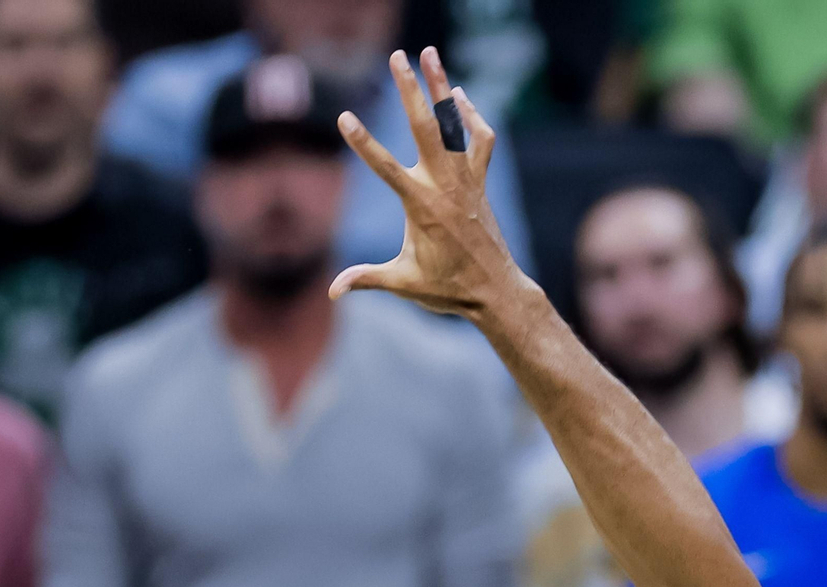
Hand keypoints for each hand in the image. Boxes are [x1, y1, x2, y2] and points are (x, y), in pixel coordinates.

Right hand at [330, 48, 519, 320]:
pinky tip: (458, 96)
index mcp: (421, 207)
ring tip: (430, 53)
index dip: (363, 143)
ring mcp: (465, 179)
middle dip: (409, 90)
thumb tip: (331, 291)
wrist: (495, 292)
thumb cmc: (447, 289)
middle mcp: (444, 185)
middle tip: (397, 57)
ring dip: (440, 86)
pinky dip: (470, 117)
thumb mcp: (404, 284)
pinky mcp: (479, 181)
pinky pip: (480, 140)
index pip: (385, 168)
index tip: (345, 117)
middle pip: (425, 127)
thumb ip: (367, 279)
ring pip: (454, 124)